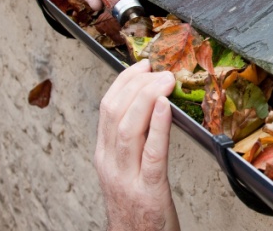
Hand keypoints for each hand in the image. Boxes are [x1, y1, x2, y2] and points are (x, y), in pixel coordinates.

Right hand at [94, 59, 179, 230]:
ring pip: (129, 128)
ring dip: (148, 98)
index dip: (124, 81)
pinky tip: (167, 108)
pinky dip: (159, 126)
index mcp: (105, 156)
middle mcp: (110, 163)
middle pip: (115, 113)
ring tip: (164, 80)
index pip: (107, 108)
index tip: (142, 66)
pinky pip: (152, 153)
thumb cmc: (136, 208)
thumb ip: (133, 142)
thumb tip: (152, 107)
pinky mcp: (149, 191)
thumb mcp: (126, 170)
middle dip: (136, 84)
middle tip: (157, 70)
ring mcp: (127, 177)